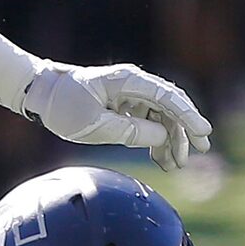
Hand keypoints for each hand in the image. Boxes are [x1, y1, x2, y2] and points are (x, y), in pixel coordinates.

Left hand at [24, 63, 211, 171]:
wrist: (41, 94)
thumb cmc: (64, 106)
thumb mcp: (94, 125)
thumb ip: (130, 131)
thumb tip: (161, 135)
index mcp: (128, 81)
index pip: (167, 98)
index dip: (188, 116)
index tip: (202, 133)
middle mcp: (134, 83)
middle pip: (170, 106)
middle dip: (185, 131)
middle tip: (198, 153)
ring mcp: (130, 94)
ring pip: (161, 116)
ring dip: (170, 139)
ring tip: (175, 164)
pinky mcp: (124, 105)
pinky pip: (148, 121)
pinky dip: (155, 139)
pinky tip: (161, 159)